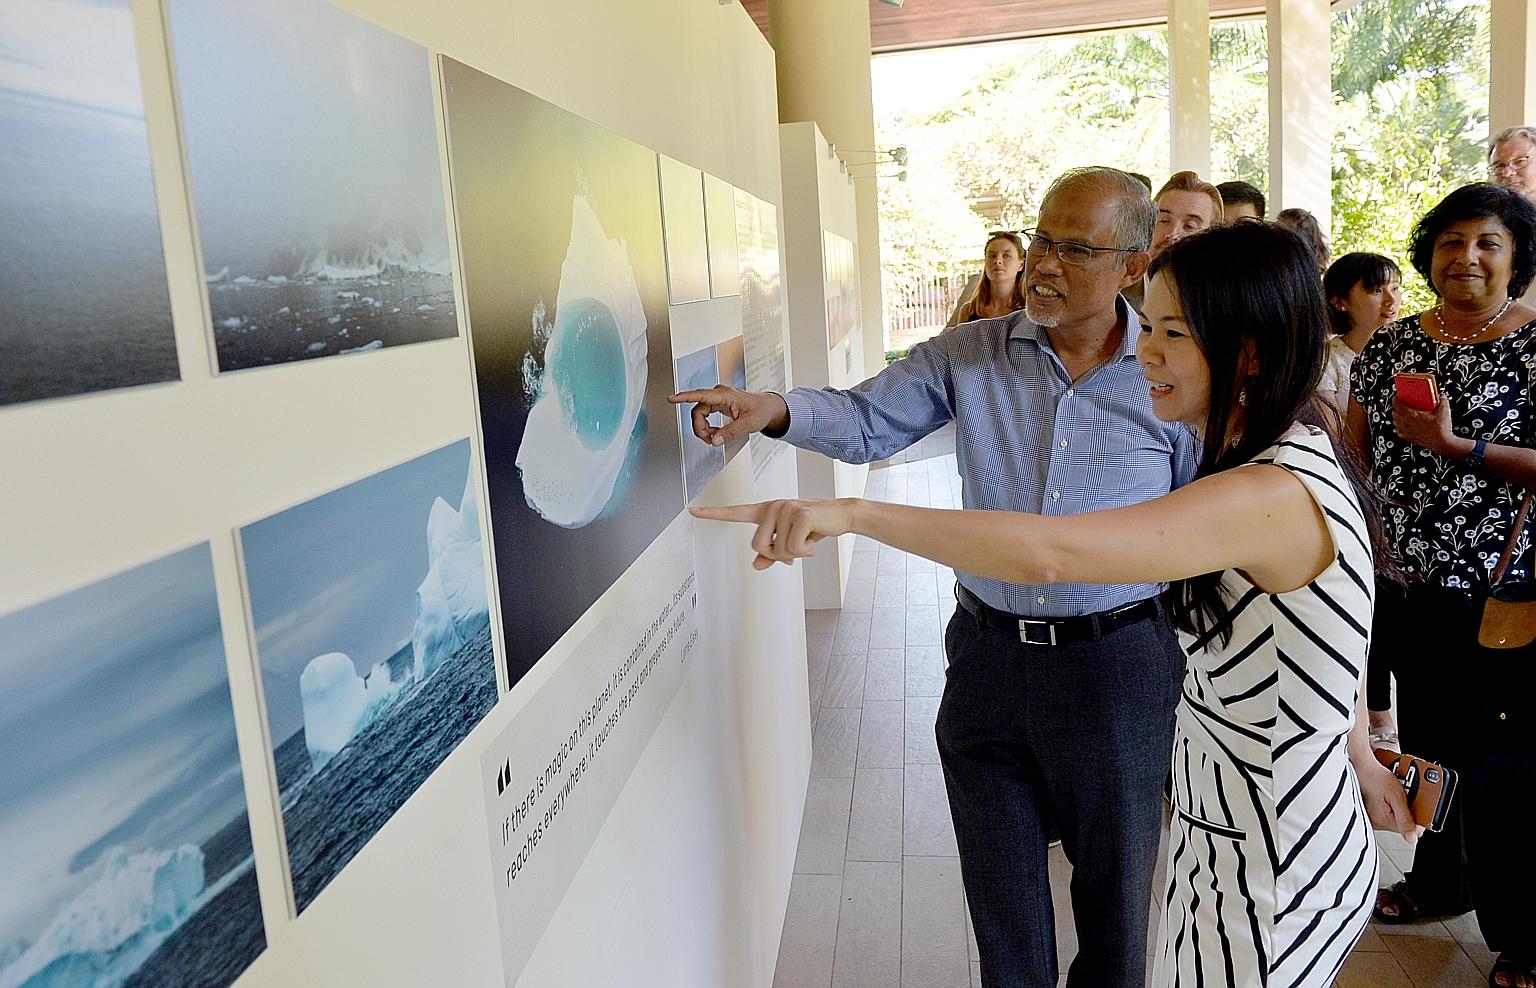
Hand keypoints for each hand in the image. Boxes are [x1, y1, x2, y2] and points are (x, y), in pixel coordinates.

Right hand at [667, 386, 788, 447]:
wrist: (768, 408)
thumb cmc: (761, 410)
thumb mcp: (748, 424)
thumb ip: (730, 433)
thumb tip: (714, 440)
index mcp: (725, 395)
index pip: (700, 395)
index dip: (684, 397)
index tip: (671, 399)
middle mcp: (719, 395)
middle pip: (697, 411)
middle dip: (701, 428)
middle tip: (711, 440)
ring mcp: (717, 399)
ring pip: (700, 415)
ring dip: (704, 429)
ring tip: (716, 437)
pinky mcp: (718, 405)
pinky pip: (705, 416)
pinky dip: (709, 427)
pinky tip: (717, 433)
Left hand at [691, 499, 858, 569]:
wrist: (841, 515)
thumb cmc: (814, 527)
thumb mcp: (790, 542)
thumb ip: (771, 554)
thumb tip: (756, 566)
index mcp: (766, 511)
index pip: (734, 512)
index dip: (712, 514)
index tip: (691, 510)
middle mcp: (772, 506)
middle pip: (758, 546)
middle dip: (778, 554)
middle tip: (796, 547)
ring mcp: (785, 508)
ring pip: (777, 550)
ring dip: (795, 553)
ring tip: (808, 540)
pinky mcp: (799, 514)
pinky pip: (792, 548)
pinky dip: (805, 551)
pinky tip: (814, 539)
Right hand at [1356, 757, 1421, 842]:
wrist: (1361, 767)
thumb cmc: (1376, 777)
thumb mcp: (1396, 795)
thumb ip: (1405, 818)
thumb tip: (1412, 839)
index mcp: (1383, 821)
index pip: (1411, 830)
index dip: (1418, 817)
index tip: (1415, 804)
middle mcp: (1376, 823)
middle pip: (1403, 823)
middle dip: (1408, 810)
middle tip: (1403, 795)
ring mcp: (1372, 819)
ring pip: (1396, 818)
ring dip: (1399, 806)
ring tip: (1393, 793)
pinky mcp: (1370, 814)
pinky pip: (1387, 813)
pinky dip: (1391, 805)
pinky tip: (1387, 795)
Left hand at [1391, 394, 1455, 454]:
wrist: (1442, 442)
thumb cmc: (1441, 429)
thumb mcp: (1444, 411)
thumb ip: (1443, 401)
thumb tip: (1442, 397)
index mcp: (1412, 415)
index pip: (1397, 404)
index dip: (1395, 398)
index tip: (1397, 396)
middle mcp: (1407, 423)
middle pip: (1394, 412)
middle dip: (1397, 407)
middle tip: (1403, 404)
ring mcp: (1406, 431)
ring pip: (1395, 421)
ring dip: (1398, 417)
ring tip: (1404, 414)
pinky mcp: (1408, 437)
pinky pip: (1398, 431)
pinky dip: (1400, 427)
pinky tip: (1406, 425)